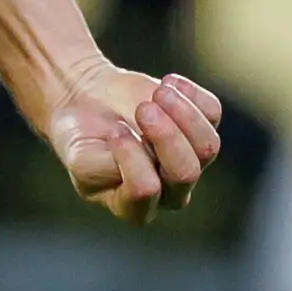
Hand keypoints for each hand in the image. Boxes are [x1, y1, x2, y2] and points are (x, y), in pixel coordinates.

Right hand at [46, 62, 222, 222]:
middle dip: (165, 136)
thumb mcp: (80, 159)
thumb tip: (144, 148)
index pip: (145, 189)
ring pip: (207, 146)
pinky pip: (211, 112)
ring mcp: (190, 160)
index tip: (114, 133)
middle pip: (185, 173)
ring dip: (182, 114)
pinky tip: (166, 83)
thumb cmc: (82, 138)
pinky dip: (190, 94)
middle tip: (143, 108)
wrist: (88, 104)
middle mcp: (170, 190)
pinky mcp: (202, 127)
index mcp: (136, 207)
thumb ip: (108, 167)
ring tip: (157, 92)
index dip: (130, 157)